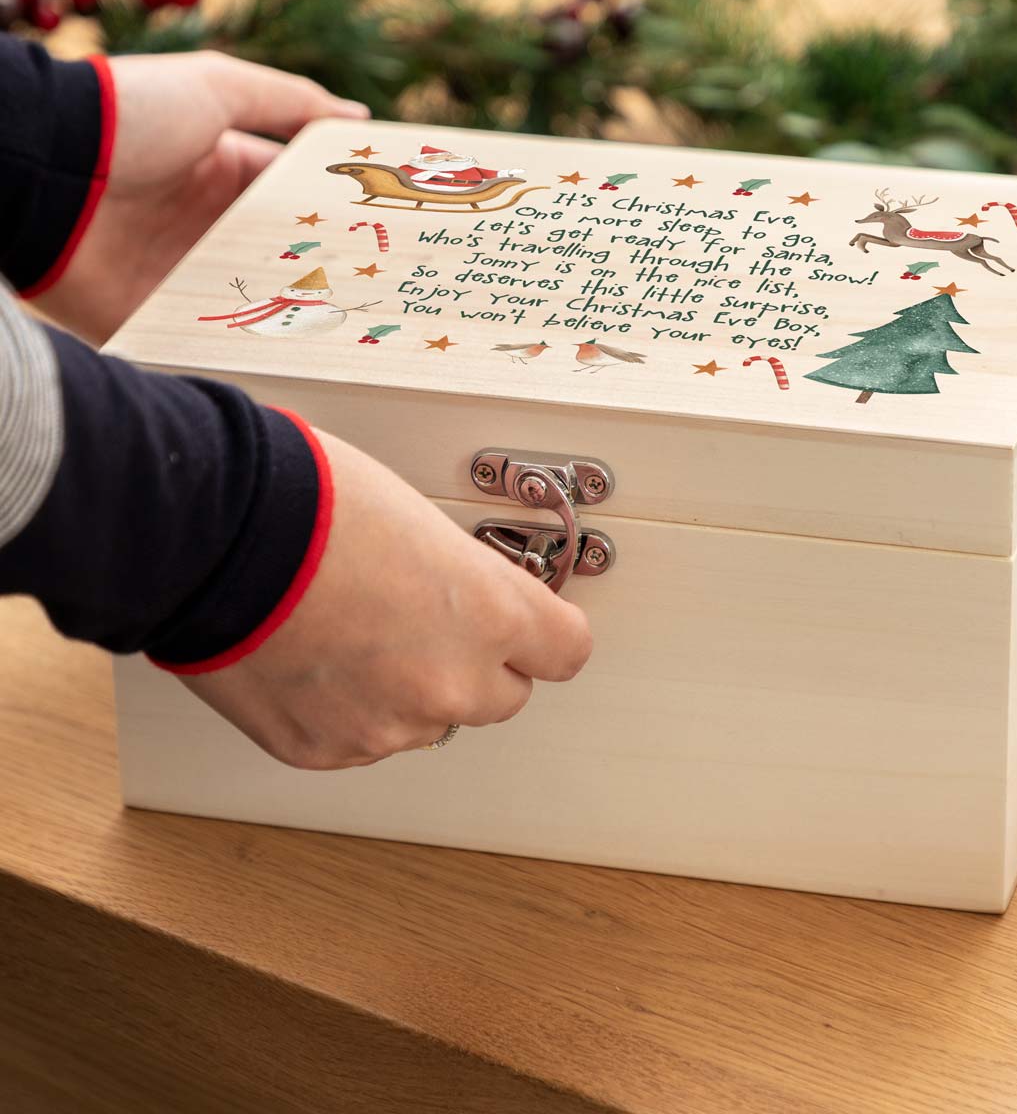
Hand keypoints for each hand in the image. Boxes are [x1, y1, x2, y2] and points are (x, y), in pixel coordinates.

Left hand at [34, 51, 368, 343]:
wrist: (40, 171)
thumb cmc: (128, 118)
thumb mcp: (215, 87)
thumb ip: (288, 101)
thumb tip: (358, 122)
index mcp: (223, 175)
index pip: (294, 201)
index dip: (338, 216)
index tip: (387, 235)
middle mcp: (207, 228)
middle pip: (281, 260)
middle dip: (327, 277)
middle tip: (383, 297)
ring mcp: (182, 276)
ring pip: (256, 306)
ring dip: (297, 321)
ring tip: (354, 338)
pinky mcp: (154, 318)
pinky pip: (211, 343)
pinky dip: (247, 354)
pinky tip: (296, 366)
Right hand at [180, 431, 593, 768]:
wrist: (210, 538)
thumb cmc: (310, 504)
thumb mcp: (420, 520)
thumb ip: (461, 579)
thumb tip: (462, 594)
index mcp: (491, 613)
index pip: (566, 650)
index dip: (547, 635)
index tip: (535, 628)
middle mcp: (453, 682)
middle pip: (503, 697)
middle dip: (476, 666)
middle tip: (425, 625)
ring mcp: (388, 726)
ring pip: (428, 721)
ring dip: (407, 691)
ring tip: (350, 635)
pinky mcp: (325, 751)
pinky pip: (360, 739)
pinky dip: (345, 711)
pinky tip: (312, 662)